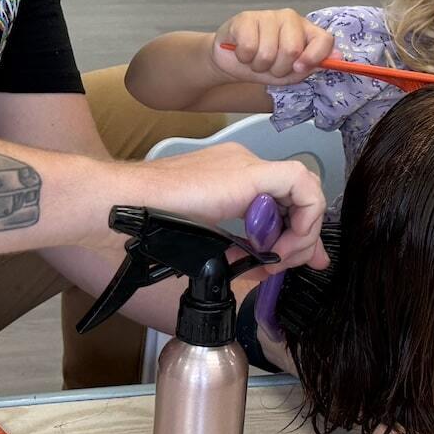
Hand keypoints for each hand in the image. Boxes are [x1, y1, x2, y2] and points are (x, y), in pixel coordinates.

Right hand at [126, 144, 329, 270]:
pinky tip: (280, 246)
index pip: (281, 198)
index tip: (286, 263)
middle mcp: (244, 166)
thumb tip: (263, 267)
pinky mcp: (252, 172)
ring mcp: (248, 165)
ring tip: (276, 261)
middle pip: (297, 194)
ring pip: (306, 189)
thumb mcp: (208, 244)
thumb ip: (239, 252)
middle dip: (305, 235)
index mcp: (230, 178)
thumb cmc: (149, 223)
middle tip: (286, 266)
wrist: (128, 203)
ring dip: (301, 232)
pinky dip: (302, 220)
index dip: (295, 232)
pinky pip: (301, 187)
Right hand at [210, 9, 336, 85]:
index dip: (313, 57)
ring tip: (256, 60)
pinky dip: (244, 58)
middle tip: (271, 67)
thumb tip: (338, 58)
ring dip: (259, 65)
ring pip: (267, 52)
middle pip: (292, 49)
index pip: (323, 39)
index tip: (299, 68)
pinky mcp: (246, 18)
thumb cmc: (266, 66)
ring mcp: (268, 15)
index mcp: (307, 31)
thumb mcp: (292, 73)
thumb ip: (313, 66)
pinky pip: (248, 48)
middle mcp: (290, 19)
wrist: (233, 61)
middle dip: (279, 68)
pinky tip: (243, 52)